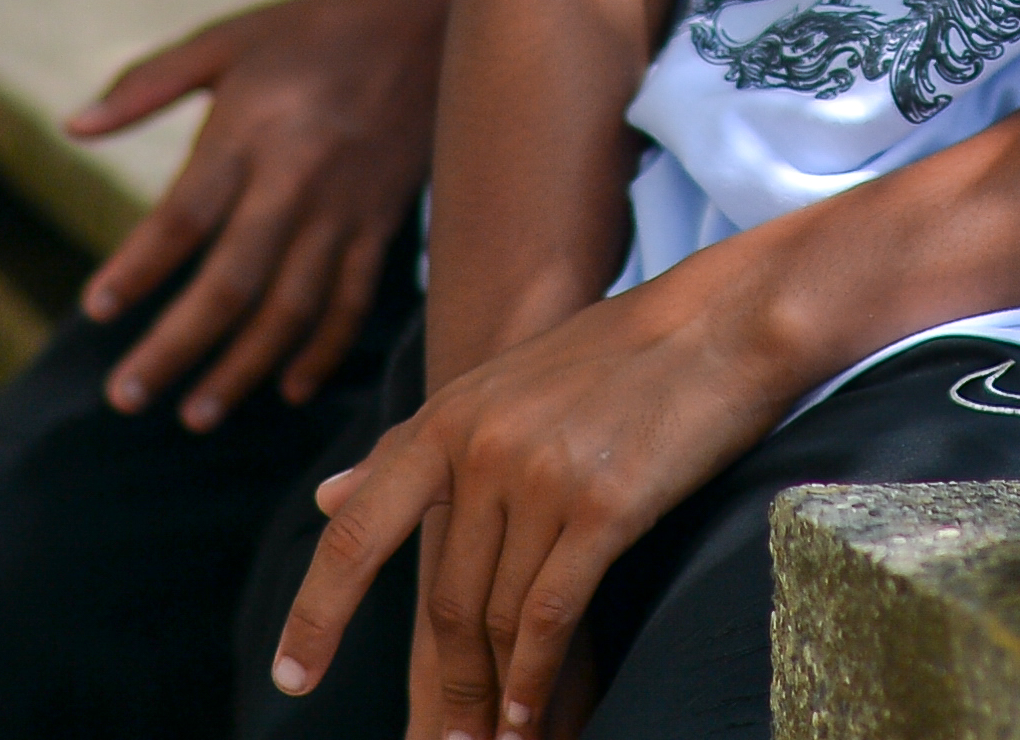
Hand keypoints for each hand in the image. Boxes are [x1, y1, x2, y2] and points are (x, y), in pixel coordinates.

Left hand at [68, 0, 454, 426]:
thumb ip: (147, 83)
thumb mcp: (227, 39)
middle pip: (231, 282)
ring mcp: (344, 210)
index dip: (137, 270)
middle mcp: (296, 180)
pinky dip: (324, 351)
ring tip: (195, 415)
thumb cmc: (313, 31)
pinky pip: (352, 302)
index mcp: (249, 131)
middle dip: (176, 347)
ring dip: (242, 369)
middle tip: (125, 396)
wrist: (434, 24)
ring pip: (291, 309)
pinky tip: (290, 389)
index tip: (94, 310)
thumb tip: (72, 127)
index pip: (182, 217)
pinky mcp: (381, 226)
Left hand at [268, 246, 808, 739]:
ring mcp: (540, 475)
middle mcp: (480, 445)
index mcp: (446, 416)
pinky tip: (533, 717)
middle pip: (441, 598)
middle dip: (446, 683)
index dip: (316, 612)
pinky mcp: (604, 505)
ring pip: (495, 616)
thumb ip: (417, 446)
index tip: (292, 675)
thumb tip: (328, 495)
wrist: (728, 319)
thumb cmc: (619, 355)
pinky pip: (550, 614)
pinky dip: (536, 679)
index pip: (356, 532)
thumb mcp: (499, 384)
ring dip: (494, 694)